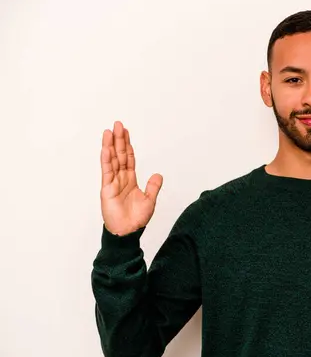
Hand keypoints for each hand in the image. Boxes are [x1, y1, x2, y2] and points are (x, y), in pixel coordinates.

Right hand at [100, 121, 162, 235]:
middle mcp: (120, 179)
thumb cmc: (137, 219)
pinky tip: (106, 148)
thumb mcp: (150, 200)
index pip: (128, 159)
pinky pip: (107, 171)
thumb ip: (153, 186)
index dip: (127, 145)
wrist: (128, 232)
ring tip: (109, 131)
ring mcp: (112, 183)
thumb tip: (158, 174)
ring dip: (110, 145)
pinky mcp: (106, 189)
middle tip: (118, 124)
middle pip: (119, 155)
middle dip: (119, 140)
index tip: (126, 132)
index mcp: (130, 180)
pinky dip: (106, 159)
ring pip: (111, 160)